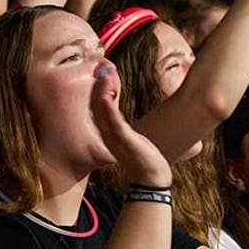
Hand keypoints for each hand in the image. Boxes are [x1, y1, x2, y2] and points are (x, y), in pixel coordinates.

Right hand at [91, 63, 171, 187]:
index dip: (98, 91)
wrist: (151, 179)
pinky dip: (108, 109)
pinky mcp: (125, 141)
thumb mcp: (131, 140)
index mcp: (108, 134)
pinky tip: (106, 96)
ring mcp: (114, 139)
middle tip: (100, 69)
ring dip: (102, 93)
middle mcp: (107, 136)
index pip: (98, 109)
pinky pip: (114, 123)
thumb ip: (123, 129)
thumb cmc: (143, 160)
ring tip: (103, 76)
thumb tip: (125, 119)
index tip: (101, 75)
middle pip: (96, 108)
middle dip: (97, 88)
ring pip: (103, 112)